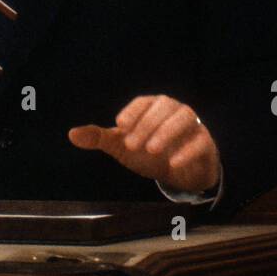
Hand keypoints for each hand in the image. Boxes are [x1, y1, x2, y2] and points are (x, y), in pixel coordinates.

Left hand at [68, 94, 219, 191]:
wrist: (178, 173)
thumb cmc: (148, 152)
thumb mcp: (122, 146)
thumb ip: (100, 138)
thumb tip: (71, 134)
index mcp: (153, 107)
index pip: (144, 102)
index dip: (133, 112)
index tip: (120, 126)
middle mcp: (174, 111)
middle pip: (164, 107)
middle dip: (147, 124)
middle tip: (132, 145)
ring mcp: (192, 125)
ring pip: (185, 118)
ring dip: (167, 132)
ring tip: (151, 150)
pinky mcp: (205, 143)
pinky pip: (200, 141)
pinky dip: (187, 150)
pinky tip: (172, 163)